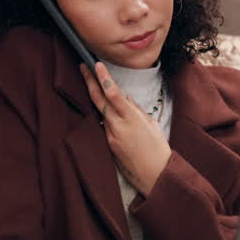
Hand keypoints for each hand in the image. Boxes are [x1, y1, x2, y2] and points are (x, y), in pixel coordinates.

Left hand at [81, 62, 171, 196]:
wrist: (154, 175)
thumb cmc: (157, 149)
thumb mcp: (150, 124)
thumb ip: (136, 110)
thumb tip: (125, 99)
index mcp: (130, 118)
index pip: (112, 93)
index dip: (103, 77)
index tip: (96, 65)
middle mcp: (116, 125)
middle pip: (98, 100)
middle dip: (89, 81)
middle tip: (82, 67)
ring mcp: (110, 136)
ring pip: (102, 112)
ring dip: (100, 100)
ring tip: (100, 87)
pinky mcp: (108, 144)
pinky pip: (105, 125)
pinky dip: (109, 118)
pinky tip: (115, 117)